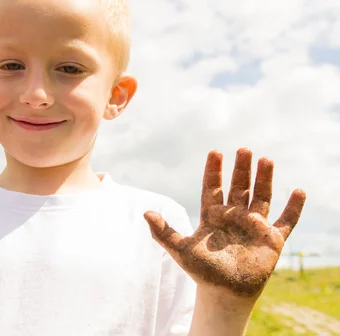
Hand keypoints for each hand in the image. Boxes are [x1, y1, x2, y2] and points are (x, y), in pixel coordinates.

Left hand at [144, 148, 305, 301]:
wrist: (224, 294)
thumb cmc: (202, 272)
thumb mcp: (180, 250)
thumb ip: (163, 232)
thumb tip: (145, 212)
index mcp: (212, 216)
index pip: (212, 188)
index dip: (213, 171)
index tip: (214, 152)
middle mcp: (233, 216)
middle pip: (238, 187)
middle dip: (240, 169)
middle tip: (243, 149)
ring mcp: (254, 226)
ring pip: (261, 196)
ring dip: (264, 179)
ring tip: (265, 159)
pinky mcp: (272, 240)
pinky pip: (286, 221)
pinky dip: (293, 208)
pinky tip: (299, 191)